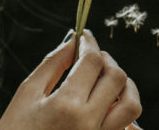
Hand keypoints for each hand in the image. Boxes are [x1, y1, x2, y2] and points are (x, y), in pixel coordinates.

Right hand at [0, 30, 141, 129]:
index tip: (84, 37)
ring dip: (123, 86)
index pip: (93, 61)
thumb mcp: (27, 95)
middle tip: (92, 58)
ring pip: (131, 104)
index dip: (90, 43)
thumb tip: (74, 40)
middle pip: (117, 77)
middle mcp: (88, 123)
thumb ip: (53, 63)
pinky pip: (128, 128)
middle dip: (106, 61)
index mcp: (66, 106)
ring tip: (104, 81)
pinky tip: (109, 104)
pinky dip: (124, 112)